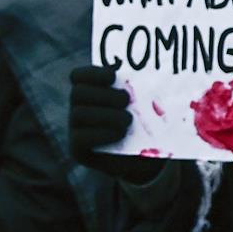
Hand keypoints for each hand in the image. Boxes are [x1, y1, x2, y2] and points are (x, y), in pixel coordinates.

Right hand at [69, 65, 162, 183]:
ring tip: (128, 120)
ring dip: (106, 115)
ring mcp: (76, 130)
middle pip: (78, 93)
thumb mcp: (147, 105)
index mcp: (91, 91)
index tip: (114, 75)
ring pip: (78, 114)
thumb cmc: (149, 123)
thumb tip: (156, 74)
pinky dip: (102, 134)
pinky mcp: (79, 150)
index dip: (93, 73)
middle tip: (126, 100)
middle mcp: (79, 108)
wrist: (146, 158)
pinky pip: (80, 138)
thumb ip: (142, 90)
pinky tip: (120, 134)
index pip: (78, 76)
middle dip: (104, 95)